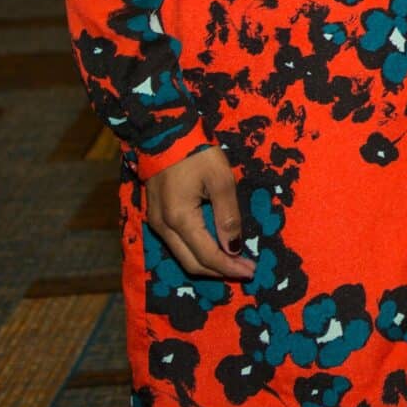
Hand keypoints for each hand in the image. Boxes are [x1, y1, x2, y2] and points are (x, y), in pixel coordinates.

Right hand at [145, 144, 255, 280]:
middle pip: (191, 262)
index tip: (251, 272)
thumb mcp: (221, 181)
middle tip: (245, 272)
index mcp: (180, 219)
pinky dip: (196, 250)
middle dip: (219, 271)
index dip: (229, 267)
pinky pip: (176, 243)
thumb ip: (228, 216)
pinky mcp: (155, 216)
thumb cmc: (197, 154)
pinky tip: (214, 247)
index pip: (207, 255)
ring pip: (182, 255)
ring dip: (208, 263)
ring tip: (234, 263)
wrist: (164, 134)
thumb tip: (234, 248)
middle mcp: (163, 227)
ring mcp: (155, 222)